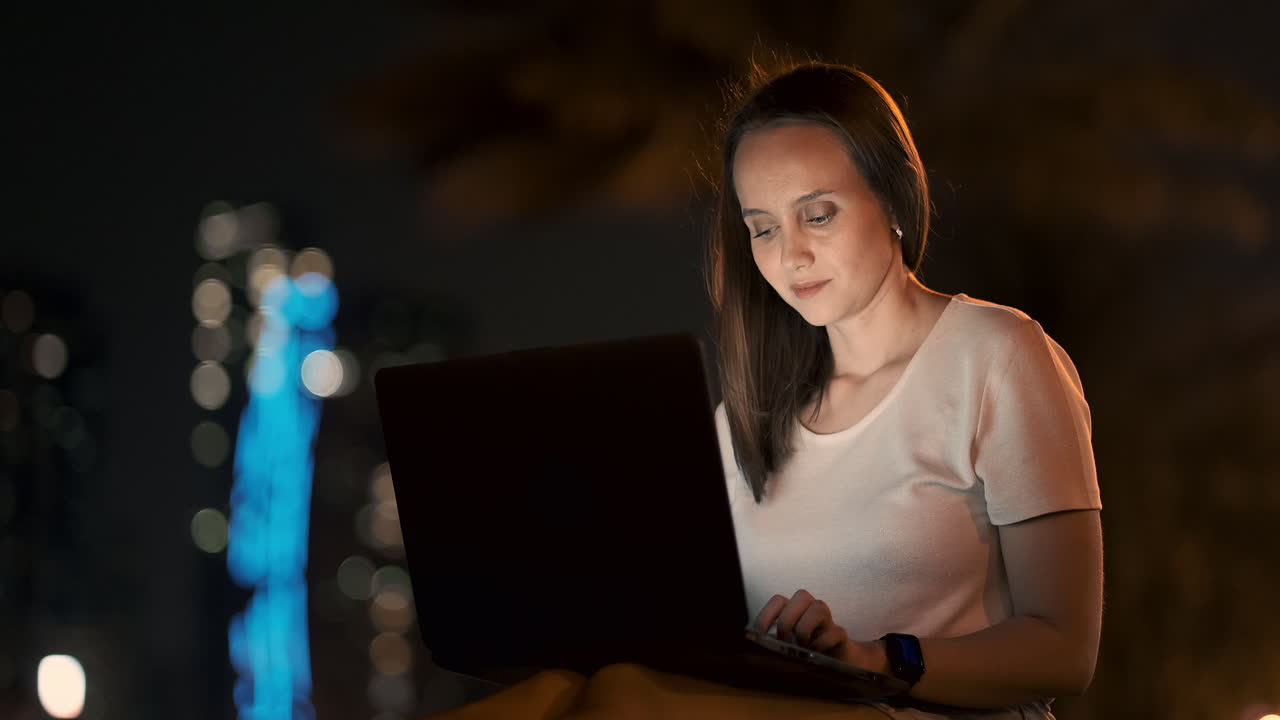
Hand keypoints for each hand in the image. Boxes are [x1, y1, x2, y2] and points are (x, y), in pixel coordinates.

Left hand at [750, 589, 888, 673]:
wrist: (837, 662)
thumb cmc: (806, 652)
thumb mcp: (786, 645)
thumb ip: (772, 641)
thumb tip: (755, 643)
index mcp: (795, 611)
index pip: (779, 600)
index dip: (767, 614)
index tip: (760, 634)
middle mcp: (811, 610)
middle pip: (801, 595)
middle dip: (786, 619)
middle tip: (783, 641)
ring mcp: (828, 621)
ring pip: (819, 607)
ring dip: (805, 628)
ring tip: (801, 647)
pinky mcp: (841, 635)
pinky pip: (836, 631)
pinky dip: (822, 643)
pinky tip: (815, 653)